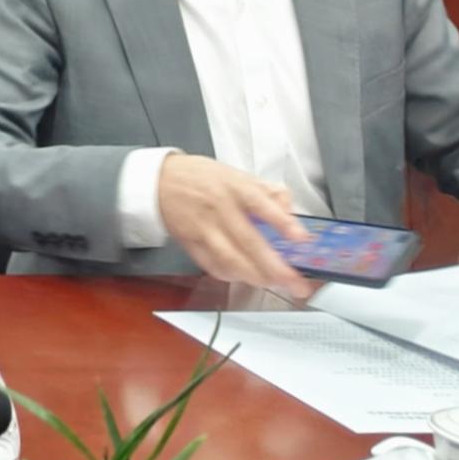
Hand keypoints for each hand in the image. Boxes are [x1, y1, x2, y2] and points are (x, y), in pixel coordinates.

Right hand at [154, 153, 308, 297]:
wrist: (157, 181)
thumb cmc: (200, 178)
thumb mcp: (237, 174)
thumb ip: (268, 192)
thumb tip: (289, 210)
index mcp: (235, 188)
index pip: (261, 205)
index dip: (283, 223)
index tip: (301, 239)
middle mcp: (220, 209)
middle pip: (250, 242)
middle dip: (276, 267)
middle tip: (296, 283)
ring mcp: (204, 228)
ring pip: (231, 259)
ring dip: (255, 276)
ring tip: (275, 285)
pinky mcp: (190, 243)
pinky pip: (211, 265)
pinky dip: (230, 275)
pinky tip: (244, 278)